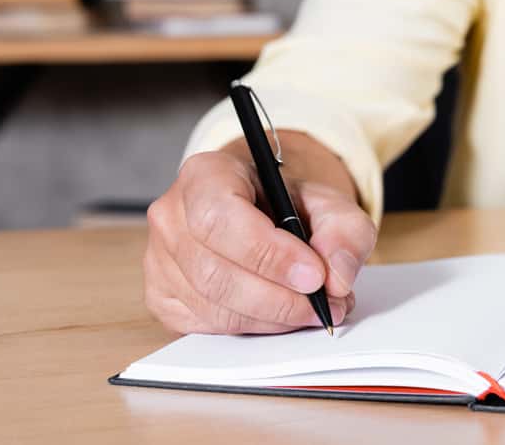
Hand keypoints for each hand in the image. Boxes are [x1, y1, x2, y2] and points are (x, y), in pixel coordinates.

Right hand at [144, 150, 376, 333]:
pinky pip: (207, 326)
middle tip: (325, 303)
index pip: (220, 218)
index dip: (268, 254)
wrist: (265, 212)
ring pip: (213, 306)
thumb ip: (344, 231)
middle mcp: (172, 216)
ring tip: (315, 309)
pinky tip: (283, 316)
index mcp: (205, 175)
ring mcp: (160, 260)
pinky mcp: (164, 298)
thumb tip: (337, 276)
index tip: (314, 275)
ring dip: (273, 318)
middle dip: (279, 298)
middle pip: (215, 272)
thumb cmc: (288, 204)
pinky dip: (254, 328)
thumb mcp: (330, 203)